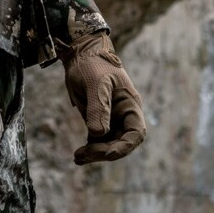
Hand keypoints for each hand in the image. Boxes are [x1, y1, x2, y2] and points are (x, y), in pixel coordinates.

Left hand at [60, 32, 146, 164]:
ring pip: (108, 144)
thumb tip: (99, 134)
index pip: (135, 133)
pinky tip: (78, 156)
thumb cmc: (92, 64)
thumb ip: (98, 106)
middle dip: (104, 152)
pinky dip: (89, 150)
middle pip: (121, 142)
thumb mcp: (95, 82)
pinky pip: (97, 141)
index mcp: (130, 104)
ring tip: (77, 157)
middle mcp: (123, 115)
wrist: (79, 54)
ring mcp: (111, 119)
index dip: (125, 146)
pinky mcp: (98, 120)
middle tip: (84, 154)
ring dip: (95, 154)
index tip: (108, 152)